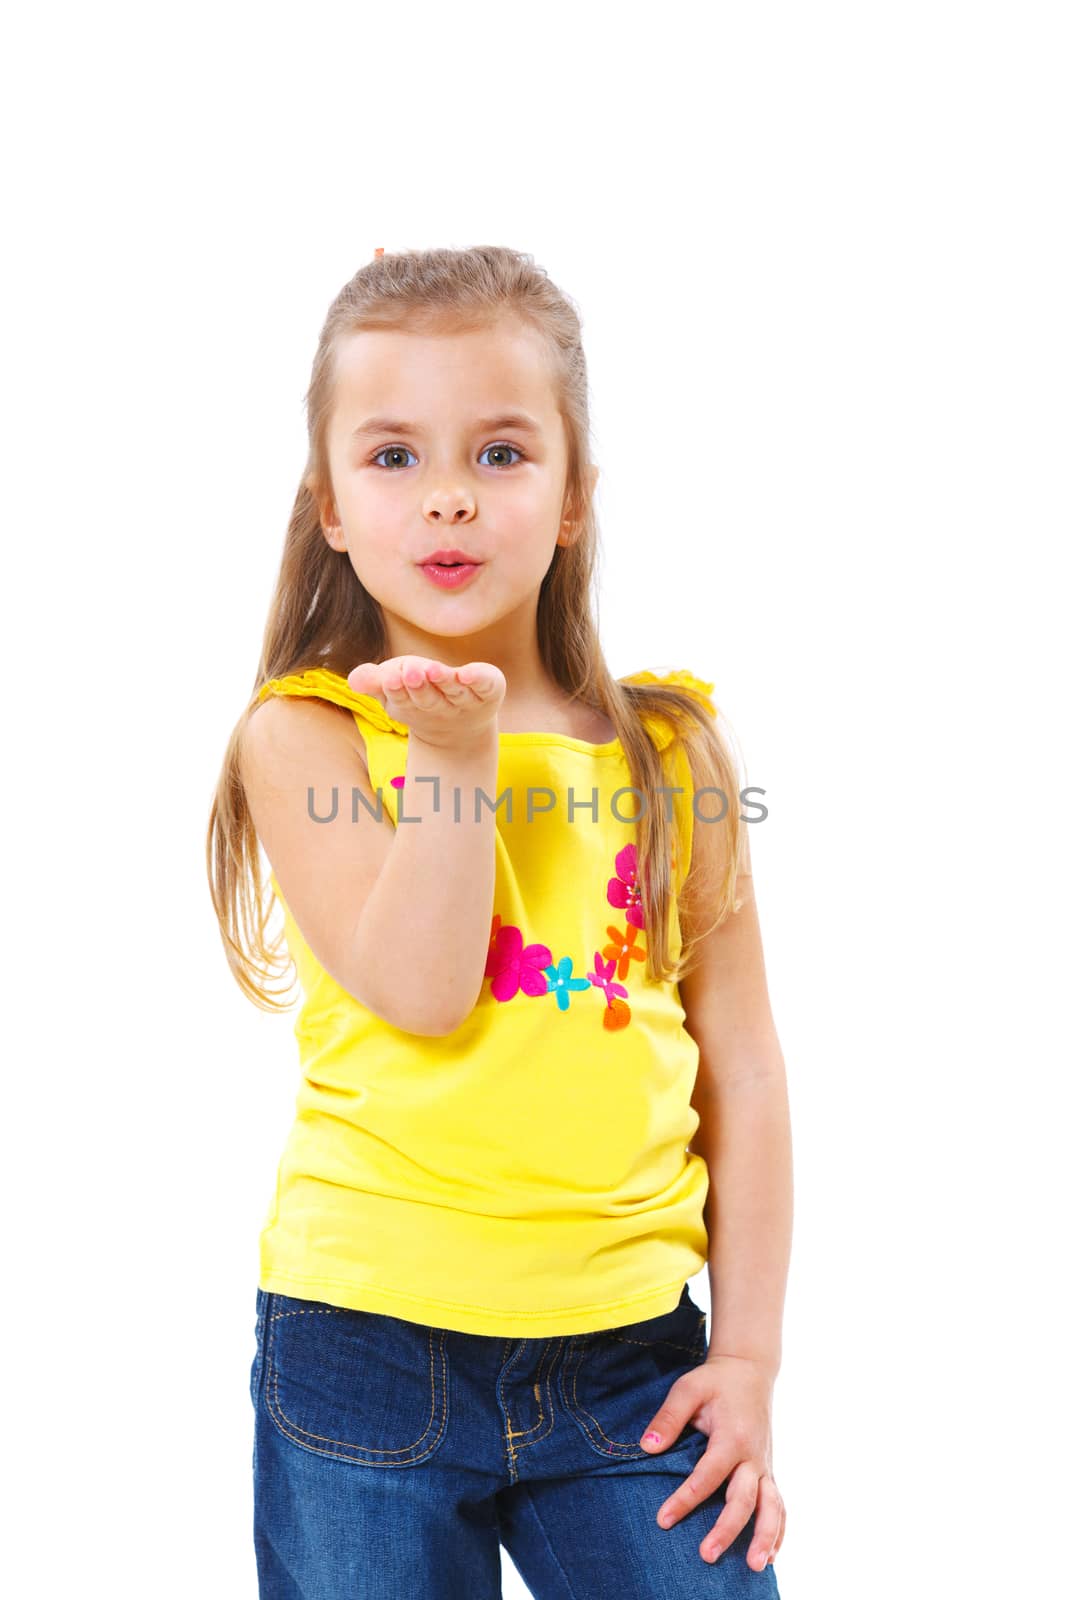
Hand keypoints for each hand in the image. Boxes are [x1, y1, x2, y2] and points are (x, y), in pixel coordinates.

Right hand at [348, 657, 505, 751]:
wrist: (461, 725)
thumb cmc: (418, 698)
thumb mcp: (393, 689)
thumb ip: (373, 682)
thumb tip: (353, 679)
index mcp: (412, 705)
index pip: (401, 698)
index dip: (396, 688)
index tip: (390, 678)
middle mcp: (439, 706)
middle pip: (427, 698)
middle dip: (418, 686)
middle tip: (410, 671)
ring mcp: (464, 700)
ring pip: (453, 691)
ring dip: (442, 680)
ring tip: (432, 669)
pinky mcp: (488, 689)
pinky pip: (484, 685)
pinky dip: (477, 678)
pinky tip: (468, 672)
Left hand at [640, 1354, 784, 1571]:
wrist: (749, 1370)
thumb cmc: (715, 1381)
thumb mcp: (688, 1388)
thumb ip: (669, 1416)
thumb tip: (647, 1446)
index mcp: (732, 1436)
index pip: (708, 1476)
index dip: (685, 1500)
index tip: (663, 1520)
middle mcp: (753, 1455)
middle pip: (743, 1499)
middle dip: (726, 1529)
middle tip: (707, 1556)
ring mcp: (764, 1465)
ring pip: (771, 1507)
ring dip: (765, 1537)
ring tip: (754, 1567)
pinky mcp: (769, 1471)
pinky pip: (779, 1505)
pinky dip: (778, 1531)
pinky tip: (770, 1556)